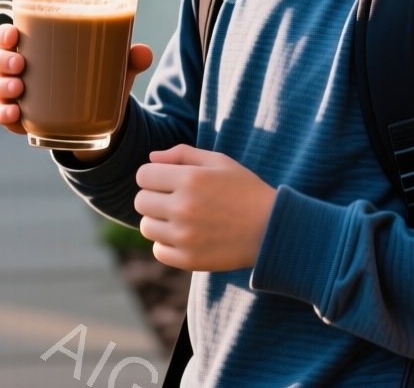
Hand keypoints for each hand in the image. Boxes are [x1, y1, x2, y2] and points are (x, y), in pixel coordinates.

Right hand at [0, 22, 153, 138]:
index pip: (10, 35)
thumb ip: (128, 59)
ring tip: (18, 89)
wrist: (95, 120)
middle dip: (2, 60)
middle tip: (20, 64)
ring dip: (1, 86)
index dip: (5, 33)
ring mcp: (17, 94)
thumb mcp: (112, 68)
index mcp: (37, 47)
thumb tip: (144, 53)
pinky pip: (1, 115)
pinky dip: (3, 114)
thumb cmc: (96, 80)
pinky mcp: (20, 118)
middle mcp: (21, 69)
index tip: (13, 34)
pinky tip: (15, 114)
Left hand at [134, 144, 277, 271]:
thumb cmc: (245, 190)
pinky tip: (186, 237)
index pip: (143, 175)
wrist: (272, 229)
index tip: (167, 181)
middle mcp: (183, 207)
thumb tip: (151, 158)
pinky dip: (167, 244)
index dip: (153, 176)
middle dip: (154, 197)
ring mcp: (185, 236)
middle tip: (175, 200)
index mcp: (190, 178)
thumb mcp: (220, 162)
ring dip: (159, 221)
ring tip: (181, 219)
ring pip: (146, 227)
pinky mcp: (188, 259)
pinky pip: (158, 250)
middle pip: (141, 201)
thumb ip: (183, 154)